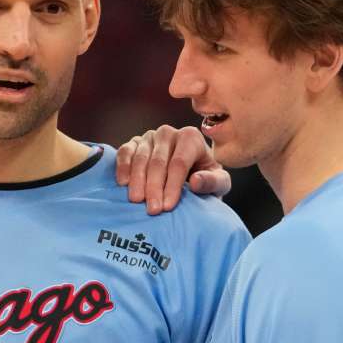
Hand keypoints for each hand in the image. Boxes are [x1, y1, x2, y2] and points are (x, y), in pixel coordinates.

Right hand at [115, 125, 231, 214]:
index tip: (167, 207)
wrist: (189, 173)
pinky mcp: (134, 143)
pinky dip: (123, 167)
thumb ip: (213, 182)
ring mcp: (149, 137)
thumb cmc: (205, 179)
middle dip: (155, 187)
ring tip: (136, 201)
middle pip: (159, 161)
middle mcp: (169, 133)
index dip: (173, 186)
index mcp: (191, 137)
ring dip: (137, 180)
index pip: (179, 163)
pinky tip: (123, 183)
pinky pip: (125, 152)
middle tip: (152, 210)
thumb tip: (196, 182)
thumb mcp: (219, 184)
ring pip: (141, 158)